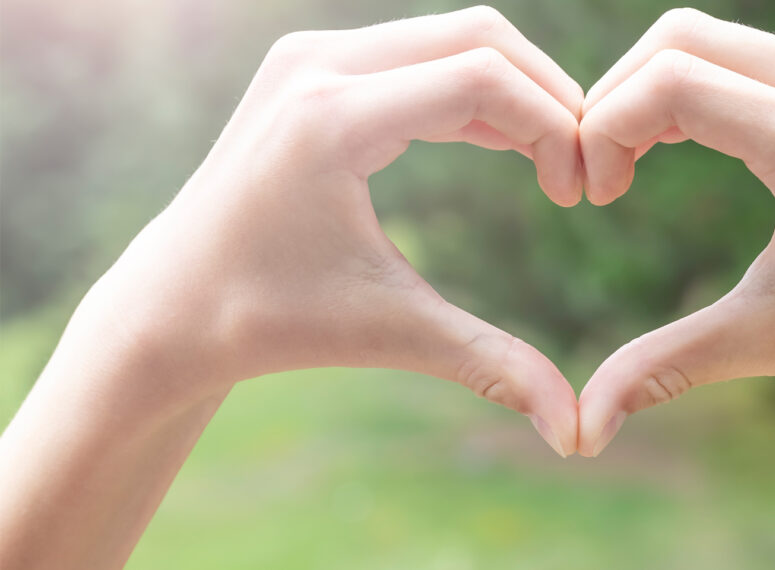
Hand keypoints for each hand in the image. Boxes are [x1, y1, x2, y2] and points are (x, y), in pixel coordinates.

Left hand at [71, 6, 582, 454]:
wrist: (172, 304)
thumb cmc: (270, 321)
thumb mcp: (391, 334)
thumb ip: (492, 367)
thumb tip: (575, 436)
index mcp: (331, 119)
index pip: (482, 79)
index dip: (555, 128)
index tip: (580, 194)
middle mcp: (318, 64)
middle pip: (479, 37)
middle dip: (550, 97)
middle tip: (583, 170)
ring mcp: (311, 55)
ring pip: (453, 38)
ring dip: (515, 92)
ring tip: (553, 163)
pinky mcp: (313, 66)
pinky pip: (418, 54)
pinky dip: (473, 90)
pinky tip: (506, 143)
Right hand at [576, 8, 774, 454]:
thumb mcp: (769, 337)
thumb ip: (666, 367)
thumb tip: (585, 431)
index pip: (670, 83)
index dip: (604, 128)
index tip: (597, 196)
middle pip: (679, 38)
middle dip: (616, 98)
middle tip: (602, 175)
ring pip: (712, 36)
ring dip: (655, 87)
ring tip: (632, 163)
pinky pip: (749, 53)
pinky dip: (698, 84)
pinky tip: (681, 142)